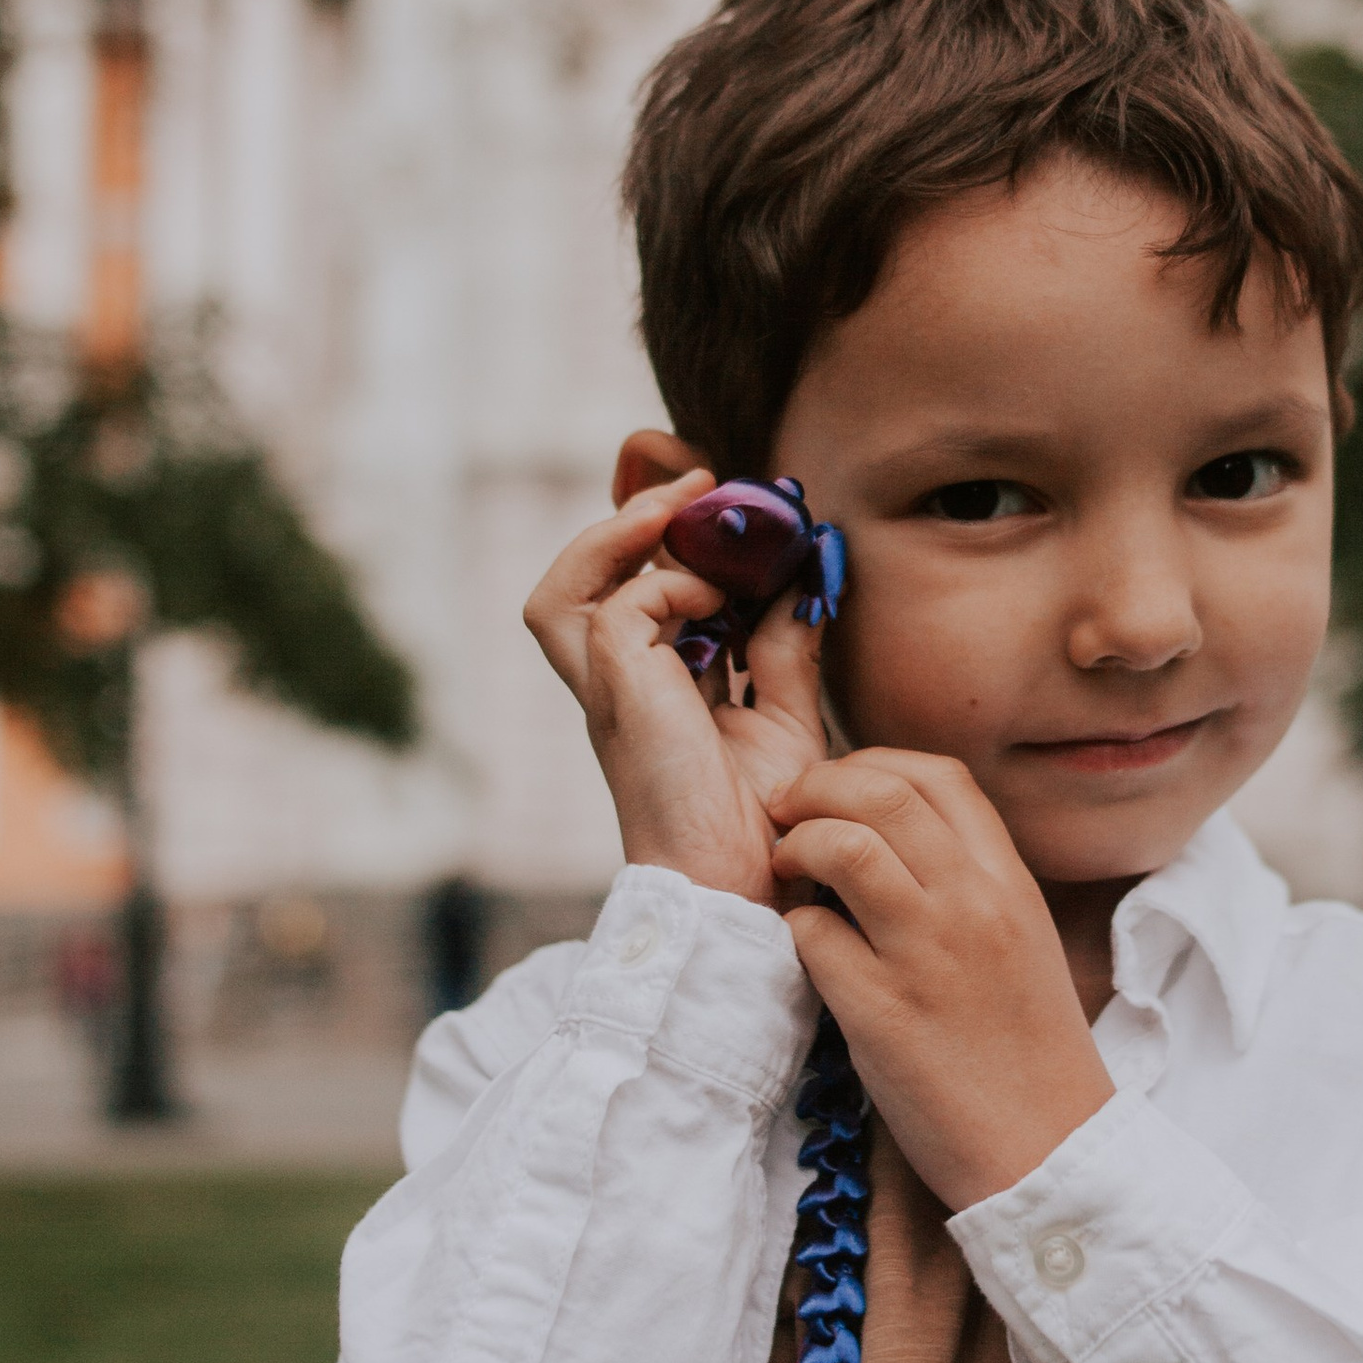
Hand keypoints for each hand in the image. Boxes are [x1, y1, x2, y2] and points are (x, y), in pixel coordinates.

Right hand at [523, 475, 830, 906]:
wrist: (750, 883)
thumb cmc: (766, 822)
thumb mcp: (785, 716)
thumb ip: (786, 648)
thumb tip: (801, 580)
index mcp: (649, 691)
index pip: (625, 596)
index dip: (655, 539)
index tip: (717, 495)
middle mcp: (617, 688)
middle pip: (571, 587)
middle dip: (626, 519)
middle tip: (700, 479)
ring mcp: (609, 692)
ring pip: (561, 592)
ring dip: (619, 537)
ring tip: (681, 506)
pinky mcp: (619, 691)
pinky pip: (624, 606)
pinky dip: (672, 584)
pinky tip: (722, 599)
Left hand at [768, 751, 1113, 1207]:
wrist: (1049, 1152)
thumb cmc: (1027, 1053)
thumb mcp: (1021, 942)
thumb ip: (969, 883)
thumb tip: (889, 835)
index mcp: (1011, 883)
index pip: (939, 776)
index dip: (873, 764)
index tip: (840, 788)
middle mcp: (974, 905)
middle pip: (881, 792)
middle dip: (816, 787)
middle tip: (787, 814)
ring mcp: (928, 957)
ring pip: (843, 847)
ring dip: (797, 846)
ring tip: (785, 868)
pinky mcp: (883, 1014)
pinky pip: (812, 936)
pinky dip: (793, 930)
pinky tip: (802, 949)